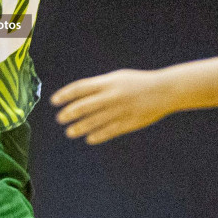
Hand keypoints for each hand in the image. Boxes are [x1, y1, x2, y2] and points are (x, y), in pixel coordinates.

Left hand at [51, 69, 180, 144]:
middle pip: (84, 106)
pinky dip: (98, 135)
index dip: (65, 95)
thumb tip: (78, 95)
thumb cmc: (137, 83)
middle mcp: (111, 96)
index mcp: (107, 82)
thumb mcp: (117, 78)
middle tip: (60, 119)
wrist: (163, 91)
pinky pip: (109, 131)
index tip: (54, 101)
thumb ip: (99, 86)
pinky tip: (89, 139)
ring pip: (95, 121)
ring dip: (80, 127)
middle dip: (69, 113)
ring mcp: (120, 110)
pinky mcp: (129, 122)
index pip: (80, 88)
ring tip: (70, 132)